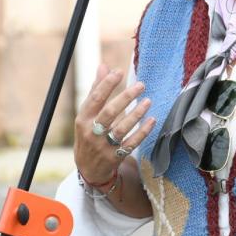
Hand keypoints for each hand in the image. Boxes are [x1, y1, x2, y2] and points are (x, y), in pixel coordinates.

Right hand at [74, 65, 155, 183]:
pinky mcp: (115, 157)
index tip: (119, 72)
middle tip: (141, 85)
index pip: (95, 98)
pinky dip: (142, 131)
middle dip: (125, 97)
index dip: (106, 84)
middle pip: (109, 112)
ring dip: (136, 114)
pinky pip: (131, 143)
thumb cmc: (89, 134)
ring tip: (148, 101)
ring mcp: (103, 146)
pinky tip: (152, 120)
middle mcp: (91, 132)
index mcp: (83, 119)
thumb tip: (104, 66)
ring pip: (122, 128)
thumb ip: (96, 90)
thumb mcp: (87, 115)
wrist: (89, 169)